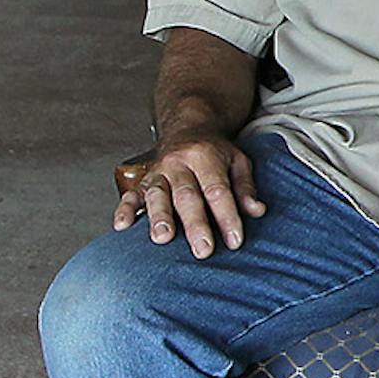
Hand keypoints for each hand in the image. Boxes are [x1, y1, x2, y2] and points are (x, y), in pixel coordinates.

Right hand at [115, 136, 265, 255]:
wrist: (187, 127)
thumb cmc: (216, 152)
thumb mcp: (238, 161)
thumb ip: (246, 187)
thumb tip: (257, 211)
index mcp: (206, 157)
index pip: (218, 190)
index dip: (227, 216)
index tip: (235, 241)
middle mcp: (179, 163)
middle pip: (187, 195)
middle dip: (195, 224)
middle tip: (203, 250)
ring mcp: (158, 172)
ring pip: (157, 194)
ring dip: (158, 217)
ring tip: (162, 239)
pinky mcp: (142, 180)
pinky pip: (131, 194)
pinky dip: (125, 209)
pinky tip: (122, 226)